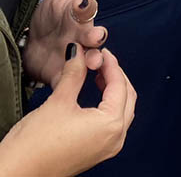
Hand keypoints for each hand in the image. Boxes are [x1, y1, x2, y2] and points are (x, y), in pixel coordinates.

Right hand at [0, 45, 135, 175]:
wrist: (15, 174)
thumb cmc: (34, 145)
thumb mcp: (58, 102)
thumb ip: (74, 74)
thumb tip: (79, 53)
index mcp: (111, 124)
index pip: (119, 86)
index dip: (112, 65)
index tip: (104, 52)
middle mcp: (116, 138)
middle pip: (127, 98)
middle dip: (117, 77)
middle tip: (102, 62)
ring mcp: (108, 148)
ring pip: (123, 111)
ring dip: (114, 92)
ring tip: (98, 75)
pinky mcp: (98, 153)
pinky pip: (113, 124)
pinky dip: (109, 107)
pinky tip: (95, 96)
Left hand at [24, 0, 106, 84]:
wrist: (39, 46)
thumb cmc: (54, 18)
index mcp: (80, 15)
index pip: (87, 8)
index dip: (85, 7)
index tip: (82, 2)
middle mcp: (82, 35)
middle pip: (93, 35)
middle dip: (96, 36)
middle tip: (96, 36)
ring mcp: (75, 55)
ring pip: (89, 58)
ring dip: (93, 59)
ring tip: (93, 61)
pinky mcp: (64, 74)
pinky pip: (72, 81)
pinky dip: (74, 82)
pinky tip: (74, 83)